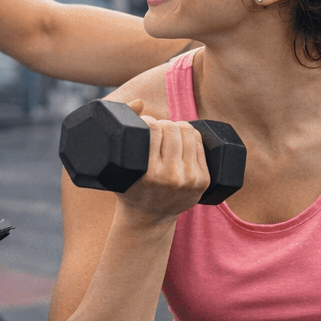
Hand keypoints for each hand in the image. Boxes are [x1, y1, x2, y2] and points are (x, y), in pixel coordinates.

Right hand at [114, 101, 210, 225]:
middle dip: (163, 123)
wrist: (148, 218)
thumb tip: (139, 102)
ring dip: (178, 127)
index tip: (144, 124)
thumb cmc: (129, 188)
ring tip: (169, 131)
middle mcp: (171, 177)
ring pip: (189, 134)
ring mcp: (190, 180)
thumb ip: (123, 132)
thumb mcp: (118, 168)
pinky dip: (191, 136)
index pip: (154, 130)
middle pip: (173, 129)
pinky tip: (182, 137)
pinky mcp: (203, 181)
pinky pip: (200, 145)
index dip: (148, 121)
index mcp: (149, 175)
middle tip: (156, 129)